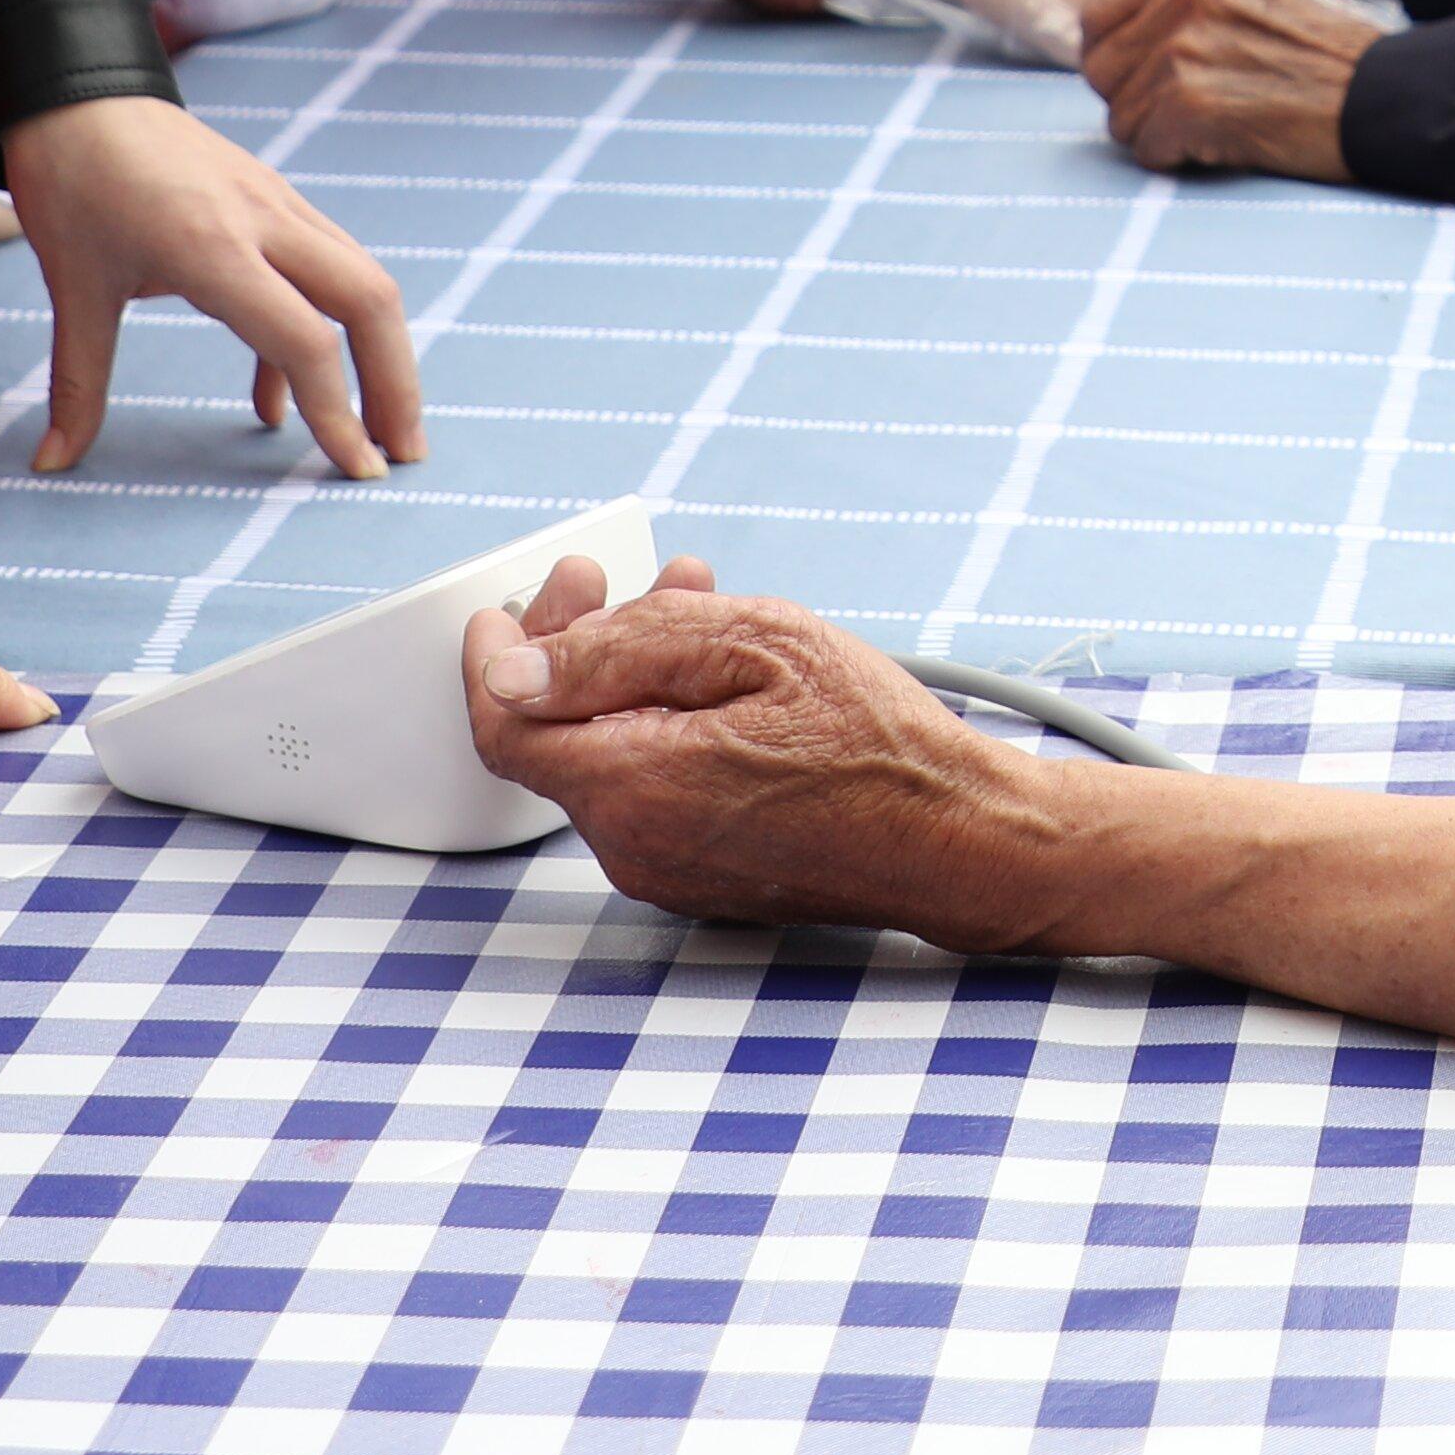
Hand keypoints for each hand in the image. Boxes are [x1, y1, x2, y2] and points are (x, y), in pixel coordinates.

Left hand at [0, 93, 426, 480]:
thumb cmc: (71, 185)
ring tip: (376, 427)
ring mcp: (278, 204)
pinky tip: (276, 400)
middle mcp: (263, 222)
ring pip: (361, 280)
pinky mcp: (275, 199)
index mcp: (212, 249)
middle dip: (397, 384)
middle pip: (369, 302)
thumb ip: (78, 382)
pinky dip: (320, 331)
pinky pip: (323, 267)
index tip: (355, 470)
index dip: (338, 412)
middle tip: (402, 455)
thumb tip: (50, 463)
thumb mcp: (72, 287)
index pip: (304, 341)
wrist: (78, 90)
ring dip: (380, 354)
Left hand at [466, 568, 1088, 949]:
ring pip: (605, 759)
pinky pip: (647, 791)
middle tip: (602, 576)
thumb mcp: (755, 645)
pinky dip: (658, 726)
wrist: (960, 838)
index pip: (504, 728)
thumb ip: (620, 651)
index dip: (495, 658)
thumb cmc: (876, 738)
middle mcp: (631, 846)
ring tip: (684, 597)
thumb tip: (512, 671)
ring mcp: (665, 872)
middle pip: (555, 740)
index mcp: (634, 786)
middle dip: (570, 647)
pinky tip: (713, 674)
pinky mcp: (698, 878)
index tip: (512, 603)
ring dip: (626, 678)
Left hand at [1080, 0, 1382, 181]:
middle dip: (1136, 99)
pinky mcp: (1188, 105)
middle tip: (1191, 111)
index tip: (1147, 76)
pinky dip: (1180, 159)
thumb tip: (1119, 44)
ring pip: (1121, 118)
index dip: (1117, 55)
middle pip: (1101, 70)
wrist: (1384, 96)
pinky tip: (1226, 145)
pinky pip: (1147, 149)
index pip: (1098, 14)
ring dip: (1162, 134)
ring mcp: (1180, 51)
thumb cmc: (1329, 61)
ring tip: (1221, 126)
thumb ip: (1186, 8)